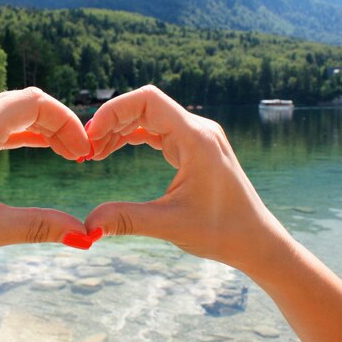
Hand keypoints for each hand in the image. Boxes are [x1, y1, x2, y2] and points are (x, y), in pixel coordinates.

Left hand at [0, 88, 91, 267]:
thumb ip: (39, 226)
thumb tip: (84, 234)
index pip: (36, 103)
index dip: (68, 123)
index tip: (84, 153)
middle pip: (24, 101)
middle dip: (58, 124)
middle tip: (79, 156)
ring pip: (6, 108)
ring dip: (38, 126)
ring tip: (63, 152)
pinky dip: (16, 130)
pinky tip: (32, 146)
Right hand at [84, 85, 290, 272]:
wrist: (256, 241)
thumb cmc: (223, 231)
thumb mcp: (170, 224)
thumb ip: (127, 220)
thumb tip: (87, 225)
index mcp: (196, 138)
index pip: (147, 100)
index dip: (113, 111)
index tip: (90, 136)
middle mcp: (197, 129)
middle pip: (144, 106)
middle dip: (111, 122)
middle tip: (85, 150)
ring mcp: (196, 137)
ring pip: (149, 118)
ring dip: (119, 130)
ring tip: (93, 153)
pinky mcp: (193, 148)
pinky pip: (156, 131)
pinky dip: (132, 138)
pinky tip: (111, 151)